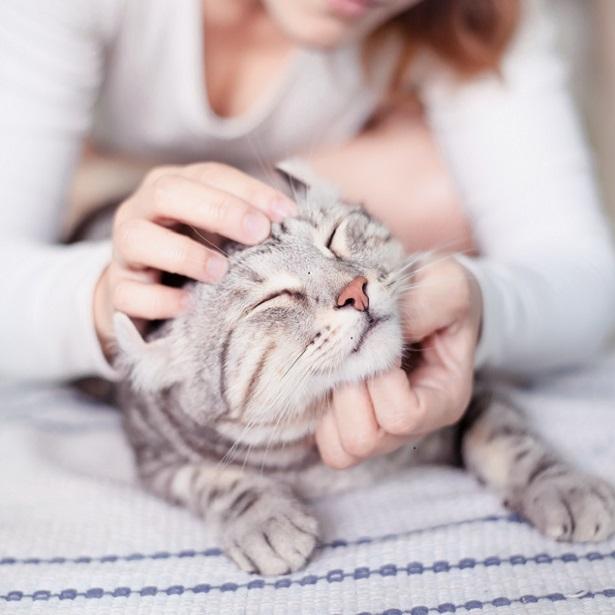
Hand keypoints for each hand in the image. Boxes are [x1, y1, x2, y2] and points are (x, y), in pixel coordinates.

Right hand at [94, 163, 295, 353]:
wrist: (142, 294)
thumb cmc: (190, 253)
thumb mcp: (216, 231)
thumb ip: (245, 221)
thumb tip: (291, 221)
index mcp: (170, 187)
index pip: (209, 175)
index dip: (248, 191)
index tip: (285, 213)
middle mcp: (141, 210)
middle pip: (168, 193)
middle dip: (217, 209)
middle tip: (257, 232)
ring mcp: (124, 250)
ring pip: (139, 239)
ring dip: (184, 254)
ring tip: (220, 271)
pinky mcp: (117, 289)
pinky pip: (129, 293)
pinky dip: (162, 300)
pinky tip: (189, 305)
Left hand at [316, 256, 482, 468]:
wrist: (427, 299)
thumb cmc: (439, 294)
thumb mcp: (446, 286)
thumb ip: (423, 303)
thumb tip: (375, 324)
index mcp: (444, 399)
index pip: (401, 415)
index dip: (379, 377)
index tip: (380, 338)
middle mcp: (414, 427)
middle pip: (364, 440)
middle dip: (348, 389)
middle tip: (352, 350)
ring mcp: (383, 432)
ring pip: (341, 450)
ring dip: (331, 404)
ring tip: (341, 363)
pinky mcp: (353, 425)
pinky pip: (327, 444)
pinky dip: (320, 413)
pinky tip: (331, 375)